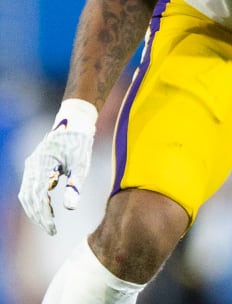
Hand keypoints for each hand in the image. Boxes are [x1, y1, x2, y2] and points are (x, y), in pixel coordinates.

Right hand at [18, 99, 97, 234]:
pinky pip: (30, 187)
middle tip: (51, 230)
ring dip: (35, 210)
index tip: (53, 229)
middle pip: (29, 198)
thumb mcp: (81, 164)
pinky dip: (36, 200)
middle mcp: (32, 166)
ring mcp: (31, 166)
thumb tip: (70, 209)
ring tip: (48, 223)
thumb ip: (75, 186)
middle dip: (38, 216)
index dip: (44, 215)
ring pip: (27, 194)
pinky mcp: (34, 166)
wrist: (74, 122)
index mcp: (42, 165)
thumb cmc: (80, 143)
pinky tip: (47, 209)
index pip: (38, 198)